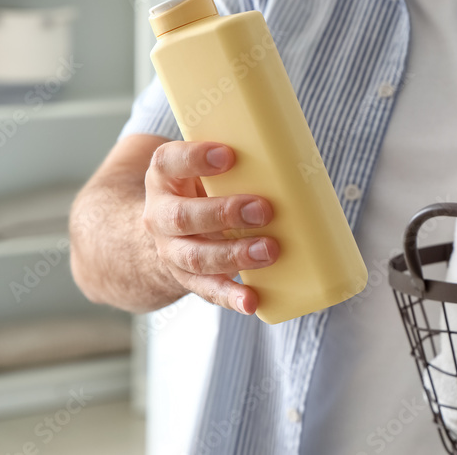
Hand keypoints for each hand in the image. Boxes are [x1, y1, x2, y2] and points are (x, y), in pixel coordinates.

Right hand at [143, 141, 277, 314]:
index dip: (195, 158)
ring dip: (234, 255)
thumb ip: (237, 163)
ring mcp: (171, 250)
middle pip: (183, 216)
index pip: (169, 161)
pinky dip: (231, 296)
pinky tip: (251, 300)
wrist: (170, 227)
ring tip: (269, 250)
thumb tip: (296, 162)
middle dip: (225, 214)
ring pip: (196, 257)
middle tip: (264, 209)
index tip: (228, 155)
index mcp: (164, 177)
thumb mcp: (207, 168)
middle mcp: (160, 215)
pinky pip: (207, 290)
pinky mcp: (187, 277)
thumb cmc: (203, 186)